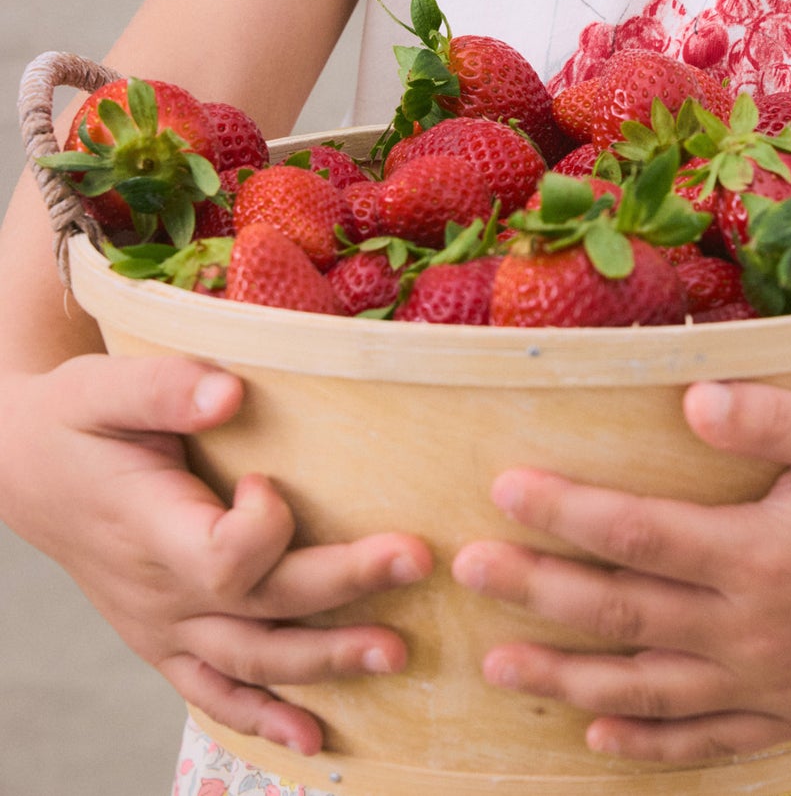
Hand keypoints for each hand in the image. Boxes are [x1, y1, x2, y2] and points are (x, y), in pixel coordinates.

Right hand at [0, 354, 433, 757]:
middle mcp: (160, 593)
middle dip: (344, 587)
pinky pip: (215, 693)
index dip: (264, 527)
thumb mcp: (104, 388)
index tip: (266, 479)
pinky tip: (314, 739)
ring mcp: (163, 626)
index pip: (223, 558)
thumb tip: (230, 394)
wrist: (26, 469)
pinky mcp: (166, 639)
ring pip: (253, 662)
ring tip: (396, 653)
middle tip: (416, 560)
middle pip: (262, 610)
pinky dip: (264, 719)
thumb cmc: (76, 421)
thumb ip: (165, 388)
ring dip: (327, 661)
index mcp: (150, 530)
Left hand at [452, 380, 790, 764]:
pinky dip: (648, 746)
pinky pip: (707, 740)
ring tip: (498, 662)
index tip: (502, 487)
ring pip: (648, 689)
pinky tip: (598, 739)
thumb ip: (773, 415)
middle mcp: (756, 629)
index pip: (638, 534)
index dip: (565, 513)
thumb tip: (690, 395)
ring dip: (568, 677)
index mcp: (764, 554)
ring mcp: (773, 681)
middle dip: (537, 591)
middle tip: (462, 570)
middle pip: (623, 613)